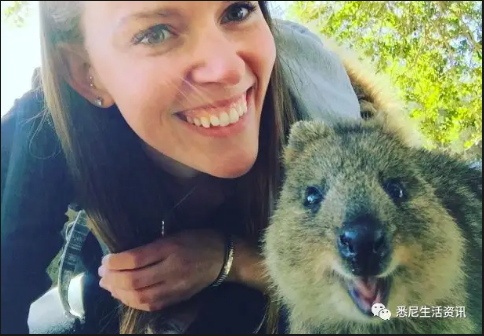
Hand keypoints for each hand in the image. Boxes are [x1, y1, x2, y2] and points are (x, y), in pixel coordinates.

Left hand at [98, 229, 225, 311]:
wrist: (224, 257)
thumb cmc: (198, 239)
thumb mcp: (175, 233)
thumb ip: (152, 245)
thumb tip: (123, 256)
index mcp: (171, 248)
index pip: (136, 258)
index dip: (115, 261)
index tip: (104, 260)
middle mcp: (172, 269)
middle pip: (135, 280)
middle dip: (112, 279)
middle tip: (101, 274)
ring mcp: (176, 287)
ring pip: (141, 297)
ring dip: (119, 293)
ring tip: (108, 286)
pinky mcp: (178, 298)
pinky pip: (151, 305)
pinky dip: (133, 302)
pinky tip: (124, 296)